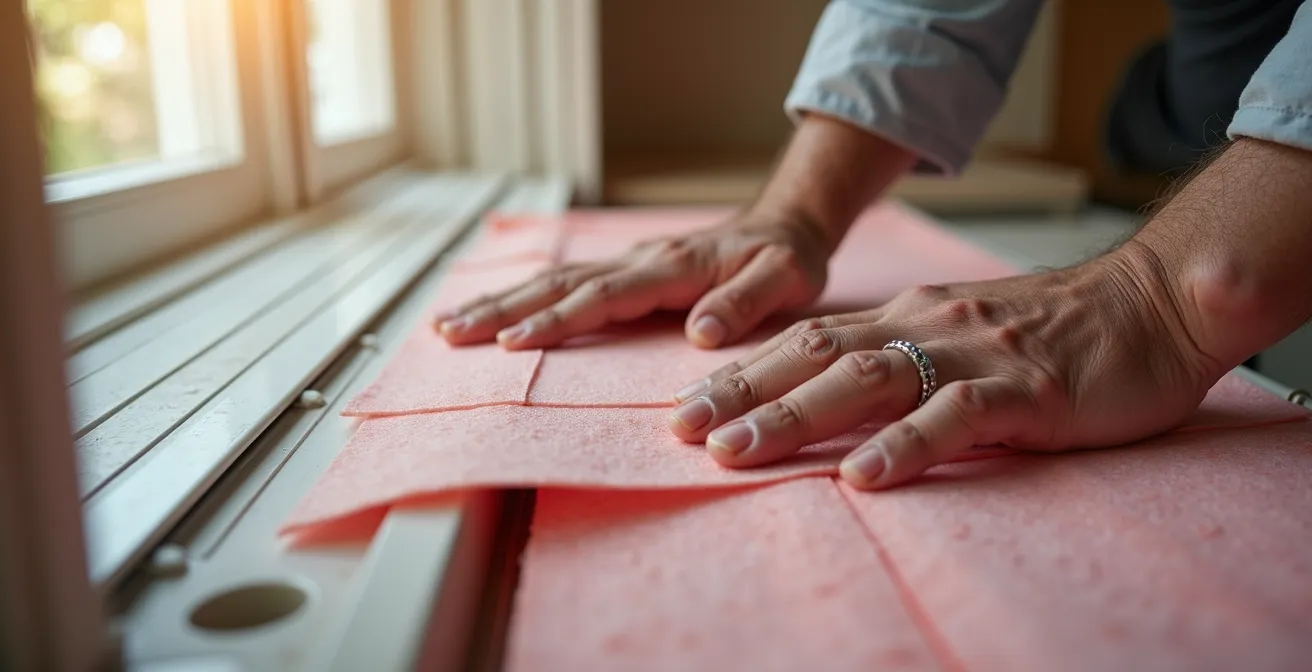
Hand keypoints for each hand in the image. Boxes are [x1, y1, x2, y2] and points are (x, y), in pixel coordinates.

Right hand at [435, 210, 833, 349]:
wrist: (786, 224)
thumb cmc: (786, 257)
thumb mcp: (787, 278)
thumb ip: (747, 302)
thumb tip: (700, 333)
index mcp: (671, 267)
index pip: (603, 296)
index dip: (557, 319)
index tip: (513, 342)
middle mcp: (639, 261)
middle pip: (558, 284)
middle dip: (501, 309)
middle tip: (448, 333)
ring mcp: (627, 263)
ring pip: (552, 279)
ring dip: (499, 302)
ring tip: (447, 325)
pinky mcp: (625, 271)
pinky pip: (565, 282)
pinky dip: (523, 297)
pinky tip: (492, 311)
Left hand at [666, 244, 1223, 489]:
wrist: (1152, 305)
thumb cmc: (1053, 333)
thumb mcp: (961, 338)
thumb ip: (903, 361)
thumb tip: (833, 402)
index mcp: (907, 317)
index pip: (809, 340)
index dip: (745, 372)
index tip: (688, 408)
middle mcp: (927, 327)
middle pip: (817, 355)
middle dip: (745, 393)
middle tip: (683, 430)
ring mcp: (974, 355)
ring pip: (868, 379)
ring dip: (796, 415)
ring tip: (738, 451)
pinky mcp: (1025, 390)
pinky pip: (955, 417)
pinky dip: (904, 445)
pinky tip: (861, 476)